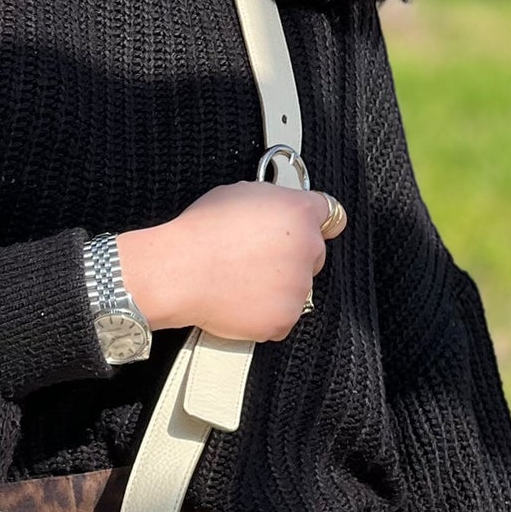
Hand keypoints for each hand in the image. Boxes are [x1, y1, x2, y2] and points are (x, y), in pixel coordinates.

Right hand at [118, 180, 345, 341]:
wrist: (180, 271)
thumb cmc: (201, 231)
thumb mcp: (238, 193)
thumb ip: (271, 203)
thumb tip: (274, 212)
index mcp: (298, 212)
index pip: (331, 215)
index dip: (314, 222)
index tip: (308, 230)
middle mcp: (307, 247)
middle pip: (315, 253)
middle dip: (292, 256)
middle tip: (256, 258)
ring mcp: (300, 286)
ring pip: (298, 287)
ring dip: (277, 286)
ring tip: (240, 279)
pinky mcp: (285, 317)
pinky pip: (282, 316)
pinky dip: (264, 312)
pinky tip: (239, 299)